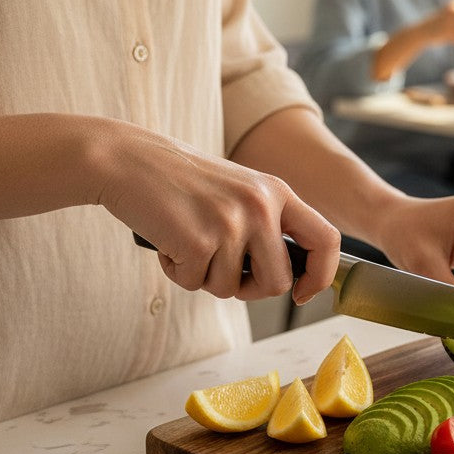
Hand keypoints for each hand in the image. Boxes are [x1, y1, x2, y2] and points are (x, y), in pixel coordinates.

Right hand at [92, 121, 340, 303]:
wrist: (126, 160)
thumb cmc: (181, 182)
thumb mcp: (238, 191)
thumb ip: (267, 225)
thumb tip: (291, 280)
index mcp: (277, 191)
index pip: (327, 240)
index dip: (321, 276)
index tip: (302, 293)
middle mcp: (260, 206)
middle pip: (278, 282)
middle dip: (250, 288)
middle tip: (221, 268)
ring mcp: (231, 223)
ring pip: (231, 288)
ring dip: (205, 276)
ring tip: (187, 240)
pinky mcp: (198, 241)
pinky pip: (195, 284)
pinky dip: (178, 272)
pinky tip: (168, 241)